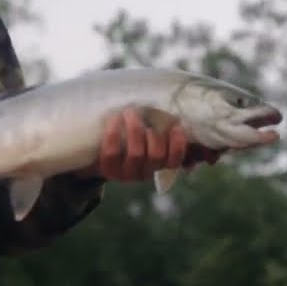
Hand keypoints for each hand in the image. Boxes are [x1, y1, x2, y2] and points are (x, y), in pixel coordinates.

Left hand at [77, 107, 222, 181]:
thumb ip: (166, 128)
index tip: (177, 127)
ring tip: (130, 112)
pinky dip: (114, 133)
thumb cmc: (132, 137)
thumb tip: (186, 114)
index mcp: (159, 166)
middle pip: (156, 156)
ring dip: (135, 130)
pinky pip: (112, 152)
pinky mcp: (107, 169)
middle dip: (153, 134)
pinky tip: (114, 118)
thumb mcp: (150, 135)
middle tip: (144, 112)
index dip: (178, 145)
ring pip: (137, 154)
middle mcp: (144, 173)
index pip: (174, 161)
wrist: (100, 151)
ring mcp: (126, 173)